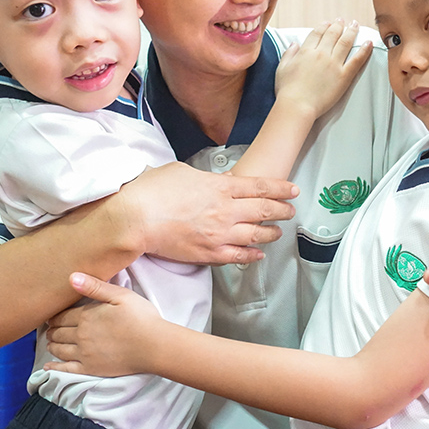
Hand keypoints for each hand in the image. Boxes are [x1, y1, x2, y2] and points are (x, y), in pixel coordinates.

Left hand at [45, 273, 160, 376]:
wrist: (153, 345)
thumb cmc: (140, 317)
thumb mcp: (120, 295)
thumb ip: (94, 286)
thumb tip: (71, 277)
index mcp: (86, 316)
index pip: (62, 316)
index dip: (54, 316)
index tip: (51, 316)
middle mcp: (81, 336)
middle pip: (58, 333)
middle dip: (52, 329)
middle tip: (50, 328)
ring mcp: (84, 354)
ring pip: (59, 350)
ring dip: (52, 345)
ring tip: (51, 342)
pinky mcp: (91, 369)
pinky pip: (66, 369)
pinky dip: (54, 367)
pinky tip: (48, 367)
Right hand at [119, 162, 297, 264]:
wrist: (136, 218)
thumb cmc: (153, 191)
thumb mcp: (182, 171)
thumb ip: (202, 178)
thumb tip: (208, 181)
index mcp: (220, 186)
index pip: (260, 187)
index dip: (280, 189)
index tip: (292, 190)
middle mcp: (226, 210)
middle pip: (264, 210)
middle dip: (282, 210)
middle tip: (291, 211)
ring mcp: (219, 234)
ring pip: (256, 235)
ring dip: (270, 233)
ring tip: (278, 232)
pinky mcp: (208, 253)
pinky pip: (238, 256)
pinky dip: (252, 255)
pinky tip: (258, 254)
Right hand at [275, 20, 372, 120]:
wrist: (297, 106)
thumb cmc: (287, 91)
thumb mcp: (282, 68)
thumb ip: (289, 54)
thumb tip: (294, 44)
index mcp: (306, 51)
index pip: (317, 33)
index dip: (323, 26)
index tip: (328, 23)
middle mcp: (321, 54)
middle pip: (332, 34)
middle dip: (338, 25)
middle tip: (342, 20)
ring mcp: (334, 64)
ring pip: (345, 42)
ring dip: (351, 31)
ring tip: (355, 25)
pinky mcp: (344, 76)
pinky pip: (357, 59)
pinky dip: (364, 50)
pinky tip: (369, 42)